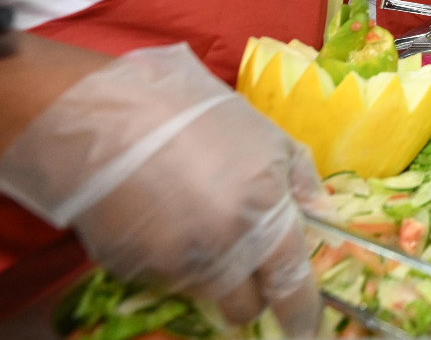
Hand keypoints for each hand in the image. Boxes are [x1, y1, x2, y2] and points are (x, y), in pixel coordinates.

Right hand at [0, 45, 321, 332]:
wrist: (110, 112)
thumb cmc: (197, 115)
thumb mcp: (267, 136)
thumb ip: (302, 181)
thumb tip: (320, 217)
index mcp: (263, 219)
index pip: (291, 287)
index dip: (301, 312)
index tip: (304, 326)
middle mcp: (222, 254)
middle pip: (244, 307)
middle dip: (250, 293)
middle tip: (243, 259)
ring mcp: (172, 266)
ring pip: (201, 291)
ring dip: (206, 269)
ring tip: (189, 213)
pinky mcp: (129, 269)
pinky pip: (160, 276)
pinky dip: (166, 256)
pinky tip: (156, 212)